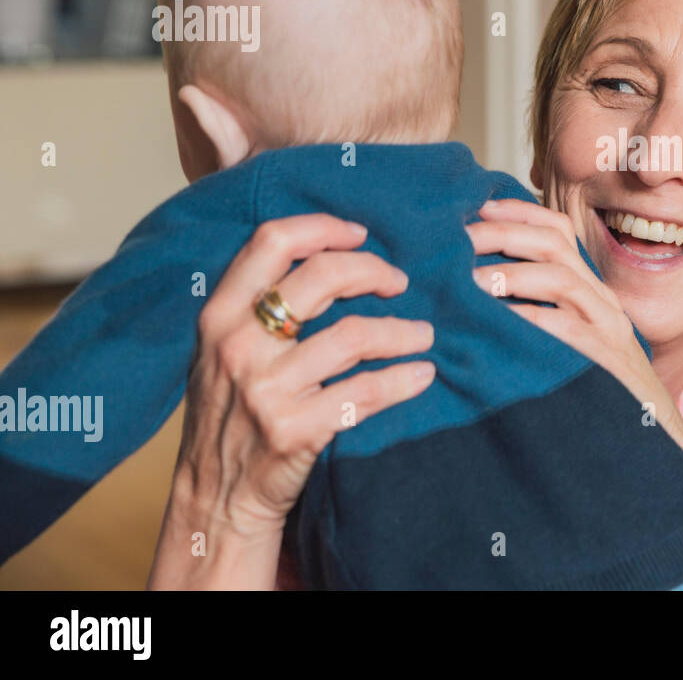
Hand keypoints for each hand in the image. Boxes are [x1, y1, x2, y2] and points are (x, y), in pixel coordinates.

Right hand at [149, 214, 435, 588]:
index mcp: (219, 315)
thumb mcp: (221, 350)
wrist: (215, 499)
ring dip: (403, 331)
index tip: (361, 235)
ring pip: (355, 335)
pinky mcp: (294, 430)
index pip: (271, 241)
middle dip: (374, 271)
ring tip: (423, 335)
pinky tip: (421, 375)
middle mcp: (238, 345)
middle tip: (400, 283)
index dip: (324, 228)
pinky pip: (367, 392)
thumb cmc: (229, 413)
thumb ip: (256, 305)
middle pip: (322, 276)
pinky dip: (404, 379)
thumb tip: (329, 254)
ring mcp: (266, 389)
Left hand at [465, 199, 678, 429]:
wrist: (651, 435)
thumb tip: (478, 289)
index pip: (559, 230)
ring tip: (470, 281)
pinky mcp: (606, 359)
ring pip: (562, 279)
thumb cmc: (598, 390)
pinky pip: (566, 329)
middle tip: (460, 239)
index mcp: (591, 290)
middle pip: (555, 244)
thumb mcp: (570, 341)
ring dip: (511, 274)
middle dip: (504, 233)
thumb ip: (539, 311)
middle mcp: (602, 300)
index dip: (519, 211)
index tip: (477, 206)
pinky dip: (529, 319)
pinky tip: (498, 321)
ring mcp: (608, 328)